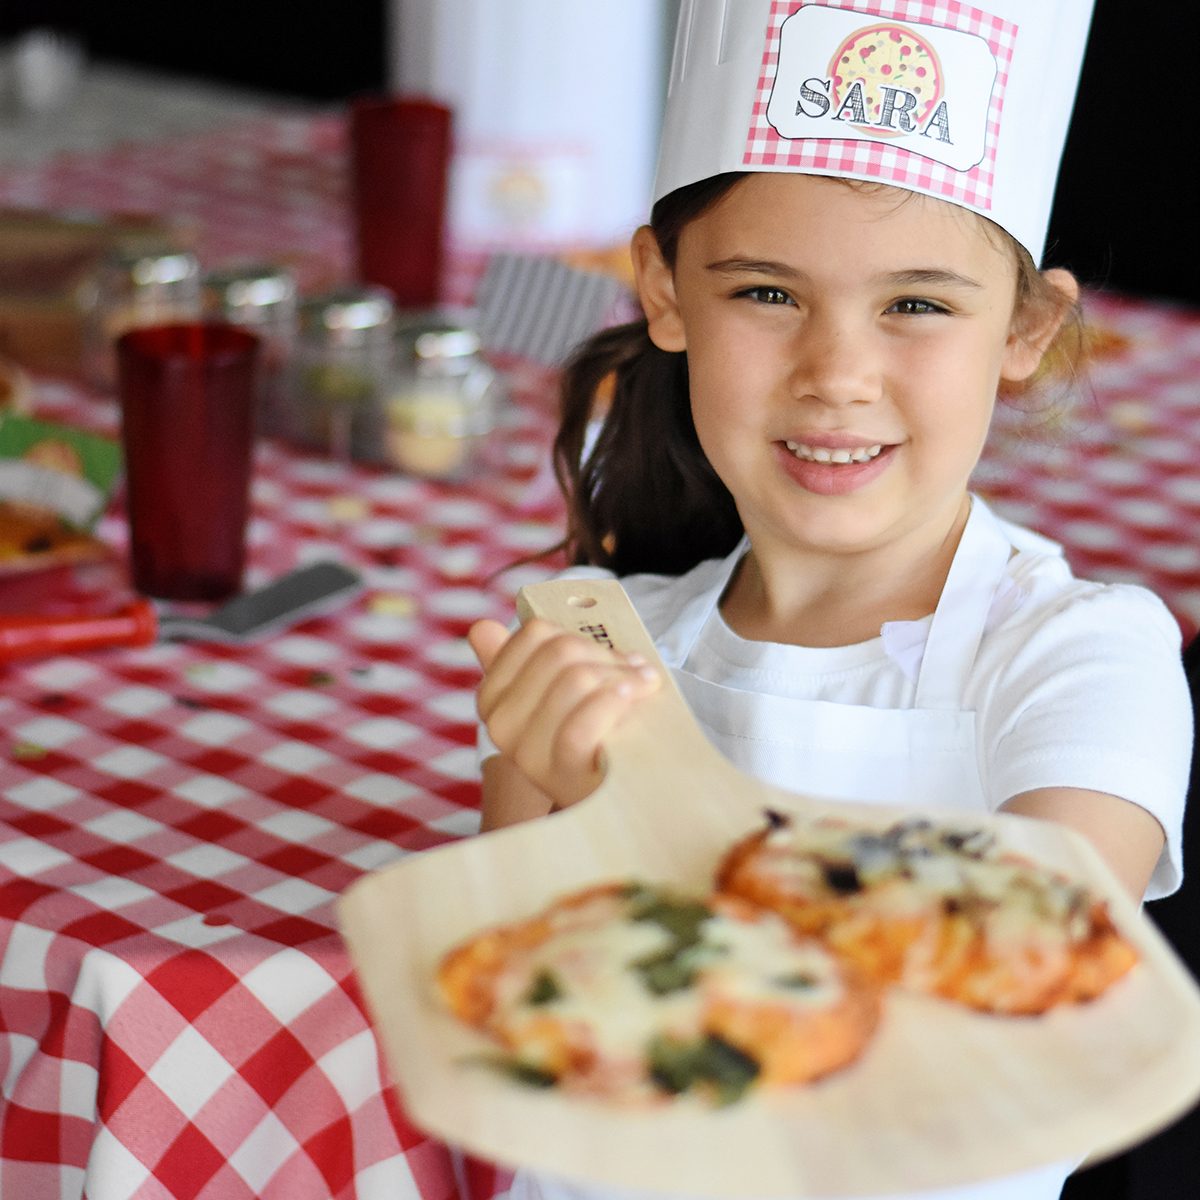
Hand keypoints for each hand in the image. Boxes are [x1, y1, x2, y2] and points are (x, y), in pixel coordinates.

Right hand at [468, 617, 660, 809]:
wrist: (620, 796)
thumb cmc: (593, 736)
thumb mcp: (556, 694)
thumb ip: (520, 663)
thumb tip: (482, 629)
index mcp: (494, 699)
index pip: (536, 634)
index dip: (582, 638)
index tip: (607, 657)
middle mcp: (502, 726)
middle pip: (561, 651)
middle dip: (607, 657)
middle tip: (634, 674)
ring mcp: (527, 752)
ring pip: (577, 677)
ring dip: (623, 677)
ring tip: (641, 688)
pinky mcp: (561, 770)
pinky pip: (585, 718)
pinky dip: (617, 700)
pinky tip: (634, 698)